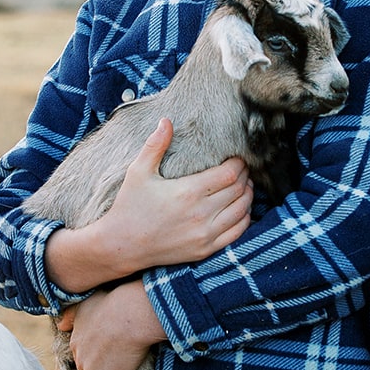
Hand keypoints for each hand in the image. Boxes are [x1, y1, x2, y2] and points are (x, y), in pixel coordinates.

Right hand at [46, 118, 252, 292]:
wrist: (122, 245)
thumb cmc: (129, 206)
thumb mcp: (138, 172)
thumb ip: (155, 145)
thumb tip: (166, 120)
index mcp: (188, 192)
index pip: (229, 174)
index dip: (238, 164)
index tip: (237, 158)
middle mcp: (201, 214)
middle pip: (239, 190)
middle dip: (244, 176)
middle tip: (242, 170)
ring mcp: (205, 234)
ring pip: (242, 210)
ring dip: (247, 196)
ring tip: (244, 186)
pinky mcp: (205, 249)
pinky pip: (237, 232)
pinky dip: (244, 218)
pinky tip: (240, 209)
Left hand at [56, 279, 166, 369]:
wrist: (132, 316)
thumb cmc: (112, 305)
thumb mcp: (86, 304)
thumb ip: (71, 316)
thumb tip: (61, 326)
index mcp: (74, 344)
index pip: (86, 356)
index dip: (101, 353)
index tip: (113, 346)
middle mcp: (80, 362)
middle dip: (106, 367)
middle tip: (122, 353)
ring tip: (129, 360)